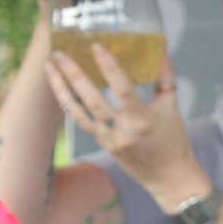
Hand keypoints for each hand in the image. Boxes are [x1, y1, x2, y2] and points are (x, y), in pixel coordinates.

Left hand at [43, 41, 206, 207]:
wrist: (168, 177)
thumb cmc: (173, 140)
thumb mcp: (172, 107)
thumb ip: (165, 77)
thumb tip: (162, 49)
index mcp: (142, 120)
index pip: (123, 89)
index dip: (109, 67)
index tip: (96, 46)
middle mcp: (122, 131)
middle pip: (92, 101)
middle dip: (73, 76)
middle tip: (59, 54)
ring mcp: (108, 140)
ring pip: (78, 113)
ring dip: (61, 89)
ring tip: (49, 68)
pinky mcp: (101, 144)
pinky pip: (81, 120)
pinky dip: (70, 102)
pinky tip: (61, 86)